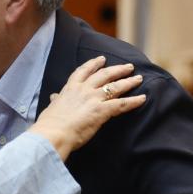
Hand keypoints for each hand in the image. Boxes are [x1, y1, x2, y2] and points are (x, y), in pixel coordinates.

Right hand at [29, 57, 144, 159]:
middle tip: (128, 67)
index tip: (102, 59)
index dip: (94, 64)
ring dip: (129, 81)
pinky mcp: (102, 110)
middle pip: (105, 75)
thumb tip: (54, 97)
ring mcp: (94, 99)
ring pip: (116, 86)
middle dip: (118, 69)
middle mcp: (84, 89)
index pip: (84, 71)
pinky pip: (122, 104)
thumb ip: (56, 101)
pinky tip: (143, 98)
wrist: (52, 134)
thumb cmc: (49, 125)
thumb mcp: (52, 108)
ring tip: (139, 78)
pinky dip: (134, 101)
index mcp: (70, 88)